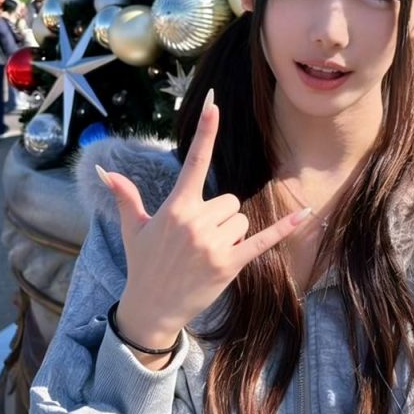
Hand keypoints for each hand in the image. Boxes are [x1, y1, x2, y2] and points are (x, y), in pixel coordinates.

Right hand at [98, 90, 308, 352]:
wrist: (151, 309)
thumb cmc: (143, 265)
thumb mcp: (133, 229)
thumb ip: (125, 197)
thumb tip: (105, 172)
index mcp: (176, 207)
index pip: (195, 161)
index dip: (206, 130)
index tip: (214, 103)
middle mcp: (196, 222)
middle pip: (229, 200)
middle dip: (219, 216)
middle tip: (197, 241)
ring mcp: (214, 244)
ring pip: (241, 220)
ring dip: (230, 234)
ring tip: (205, 254)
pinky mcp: (230, 264)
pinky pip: (264, 240)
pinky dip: (285, 228)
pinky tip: (307, 214)